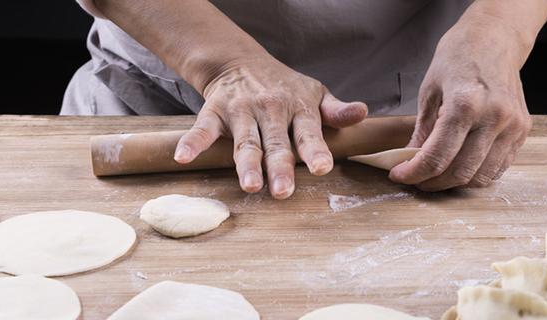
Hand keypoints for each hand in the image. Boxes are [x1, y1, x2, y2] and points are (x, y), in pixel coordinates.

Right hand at [174, 55, 367, 198]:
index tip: (321, 168)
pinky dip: (192, 143)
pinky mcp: (214, 113)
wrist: (240, 62)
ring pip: (244, 142)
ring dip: (246, 164)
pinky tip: (184, 157)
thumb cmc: (285, 87)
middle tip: (284, 191)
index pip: (309, 132)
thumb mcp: (315, 93)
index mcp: (298, 108)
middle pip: (276, 143)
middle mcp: (270, 109)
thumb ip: (336, 111)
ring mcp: (241, 112)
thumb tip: (362, 113)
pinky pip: (202, 130)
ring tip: (250, 186)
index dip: (315, 150)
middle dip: (279, 167)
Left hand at [389, 21, 532, 190]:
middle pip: (460, 172)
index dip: (414, 173)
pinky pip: (498, 167)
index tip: (399, 175)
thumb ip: (422, 130)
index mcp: (466, 104)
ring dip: (454, 182)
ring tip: (436, 174)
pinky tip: (459, 164)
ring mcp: (512, 126)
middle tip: (415, 178)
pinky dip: (476, 173)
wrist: (495, 38)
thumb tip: (410, 160)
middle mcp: (494, 118)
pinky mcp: (523, 131)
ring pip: (481, 176)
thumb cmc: (459, 57)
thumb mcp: (430, 90)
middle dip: (432, 183)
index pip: (437, 157)